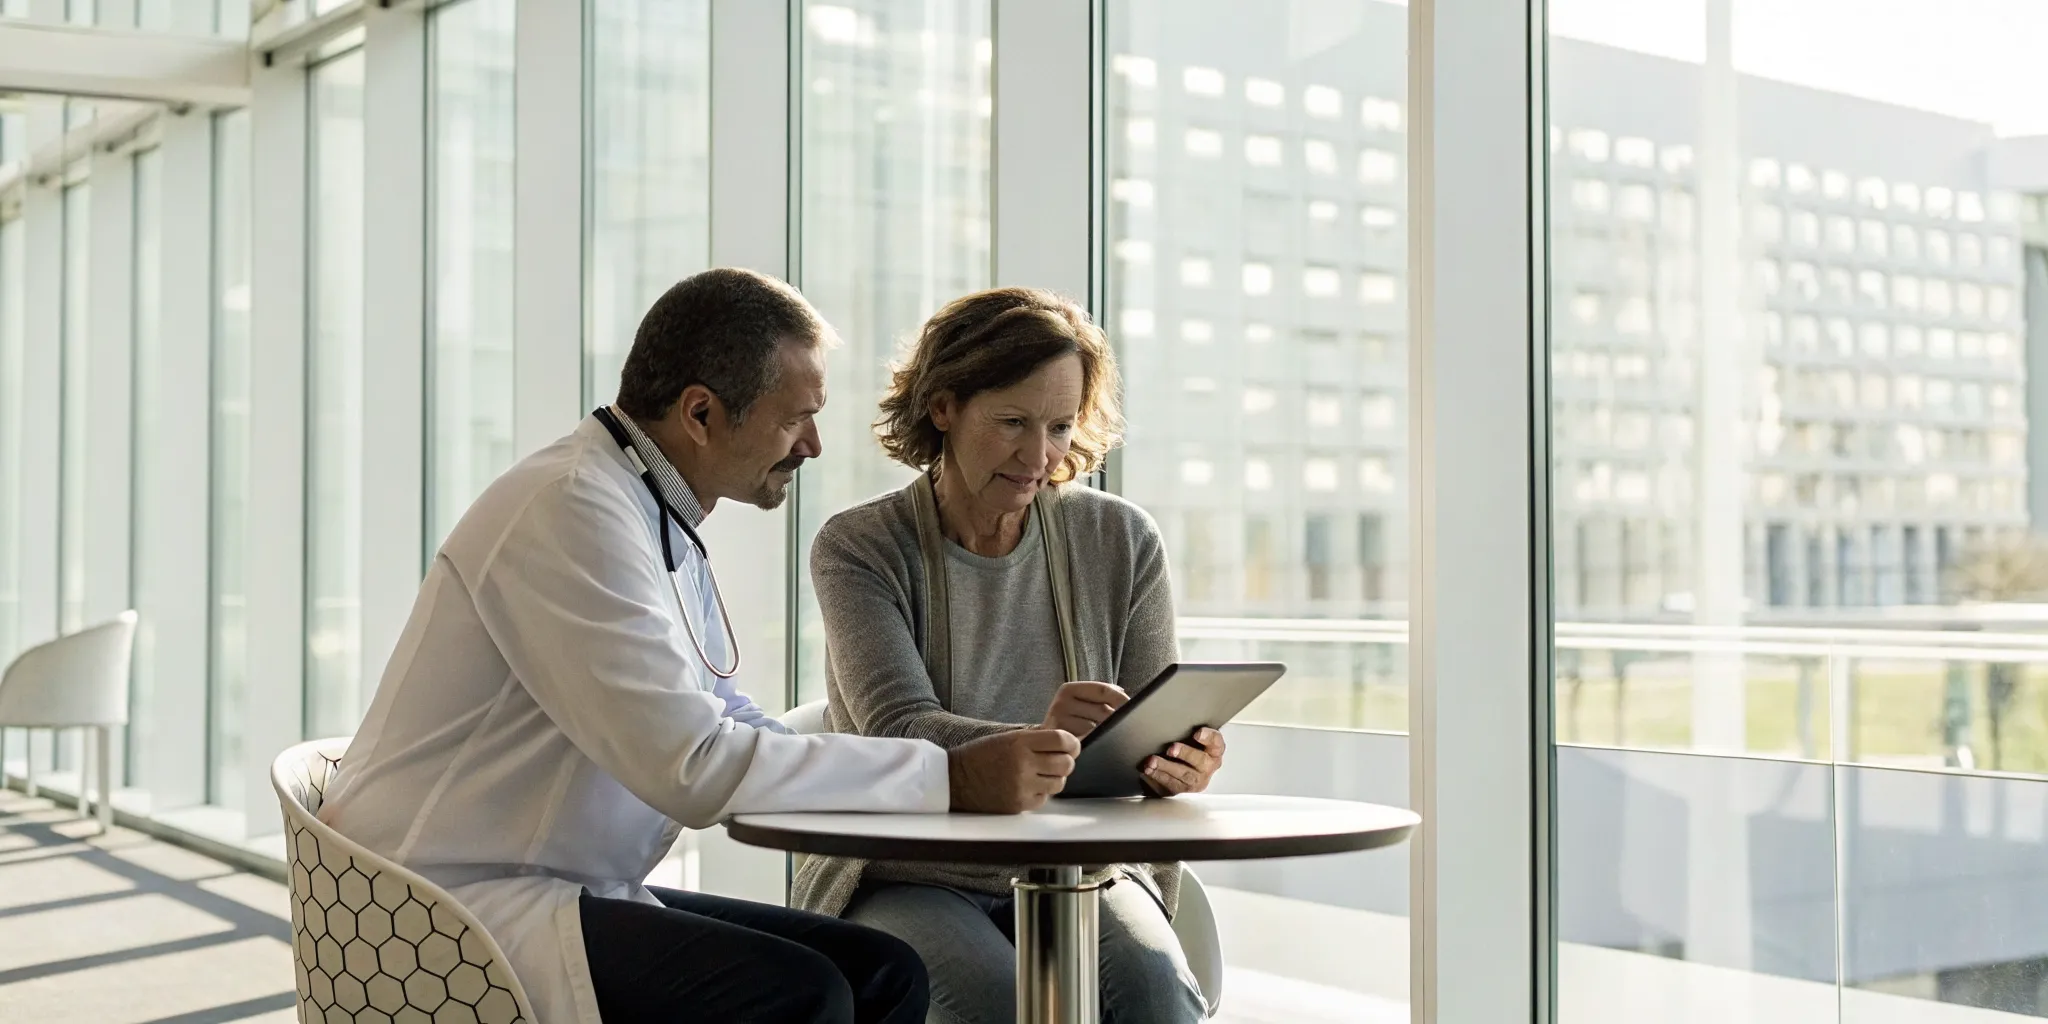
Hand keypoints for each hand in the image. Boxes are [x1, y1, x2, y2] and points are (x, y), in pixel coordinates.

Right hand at [947, 728, 1080, 813]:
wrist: (954, 780)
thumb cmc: (980, 756)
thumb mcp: (1007, 738)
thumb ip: (1035, 739)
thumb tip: (1066, 743)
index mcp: (1020, 742)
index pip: (1062, 740)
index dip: (1072, 744)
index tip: (1071, 746)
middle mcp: (1023, 764)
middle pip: (1066, 764)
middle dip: (1065, 762)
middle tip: (1056, 761)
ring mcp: (1022, 786)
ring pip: (1059, 783)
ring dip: (1054, 779)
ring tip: (1040, 775)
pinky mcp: (1019, 804)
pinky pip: (1044, 799)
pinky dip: (1040, 793)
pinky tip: (1027, 786)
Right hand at [1040, 681, 1127, 738]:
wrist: (1042, 745)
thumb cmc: (1070, 723)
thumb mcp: (1082, 704)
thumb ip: (1102, 696)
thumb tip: (1125, 694)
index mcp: (1067, 690)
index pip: (1102, 690)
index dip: (1121, 698)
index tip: (1135, 706)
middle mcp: (1061, 705)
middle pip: (1103, 711)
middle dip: (1118, 719)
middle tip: (1125, 725)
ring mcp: (1060, 725)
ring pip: (1099, 729)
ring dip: (1109, 733)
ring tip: (1107, 736)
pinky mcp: (1062, 745)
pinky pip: (1091, 744)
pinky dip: (1099, 744)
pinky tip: (1099, 745)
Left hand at [1142, 728, 1224, 797]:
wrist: (1181, 766)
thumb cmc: (1187, 746)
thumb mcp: (1190, 735)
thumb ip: (1186, 727)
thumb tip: (1171, 714)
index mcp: (1214, 750)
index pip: (1216, 742)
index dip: (1208, 737)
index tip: (1198, 733)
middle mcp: (1207, 767)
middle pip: (1200, 761)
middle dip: (1185, 754)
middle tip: (1171, 748)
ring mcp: (1196, 781)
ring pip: (1184, 776)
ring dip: (1166, 768)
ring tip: (1152, 761)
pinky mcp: (1181, 790)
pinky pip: (1170, 786)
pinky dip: (1157, 777)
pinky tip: (1148, 770)